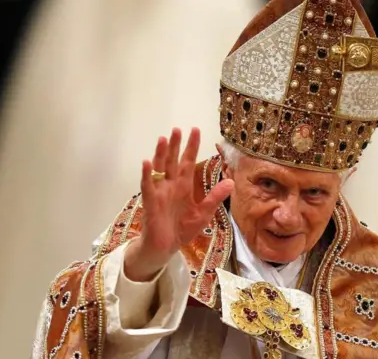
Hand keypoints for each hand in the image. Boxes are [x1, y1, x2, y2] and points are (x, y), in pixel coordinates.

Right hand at [124, 127, 233, 280]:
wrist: (166, 248)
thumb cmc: (182, 229)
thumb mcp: (203, 213)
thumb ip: (214, 197)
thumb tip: (230, 182)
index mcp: (184, 186)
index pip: (188, 161)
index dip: (191, 146)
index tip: (195, 130)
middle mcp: (171, 185)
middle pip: (173, 160)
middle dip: (175, 145)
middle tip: (178, 129)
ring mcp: (160, 192)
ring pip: (159, 168)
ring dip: (161, 153)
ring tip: (164, 138)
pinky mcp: (151, 201)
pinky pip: (147, 185)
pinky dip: (147, 174)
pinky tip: (147, 162)